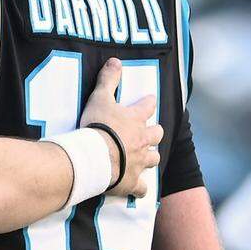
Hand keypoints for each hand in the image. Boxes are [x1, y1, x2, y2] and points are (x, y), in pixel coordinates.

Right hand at [81, 58, 163, 197]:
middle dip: (154, 132)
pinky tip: (137, 190)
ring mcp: (139, 162)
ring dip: (150, 157)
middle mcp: (143, 140)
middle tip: (148, 132)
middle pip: (156, 134)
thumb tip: (115, 60)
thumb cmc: (97, 126)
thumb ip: (108, 80)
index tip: (147, 101)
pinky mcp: (132, 182)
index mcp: (135, 120)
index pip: (148, 106)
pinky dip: (139, 189)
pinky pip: (141, 188)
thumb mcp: (99, 98)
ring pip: (153, 159)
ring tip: (144, 158)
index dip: (147, 103)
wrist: (93, 157)